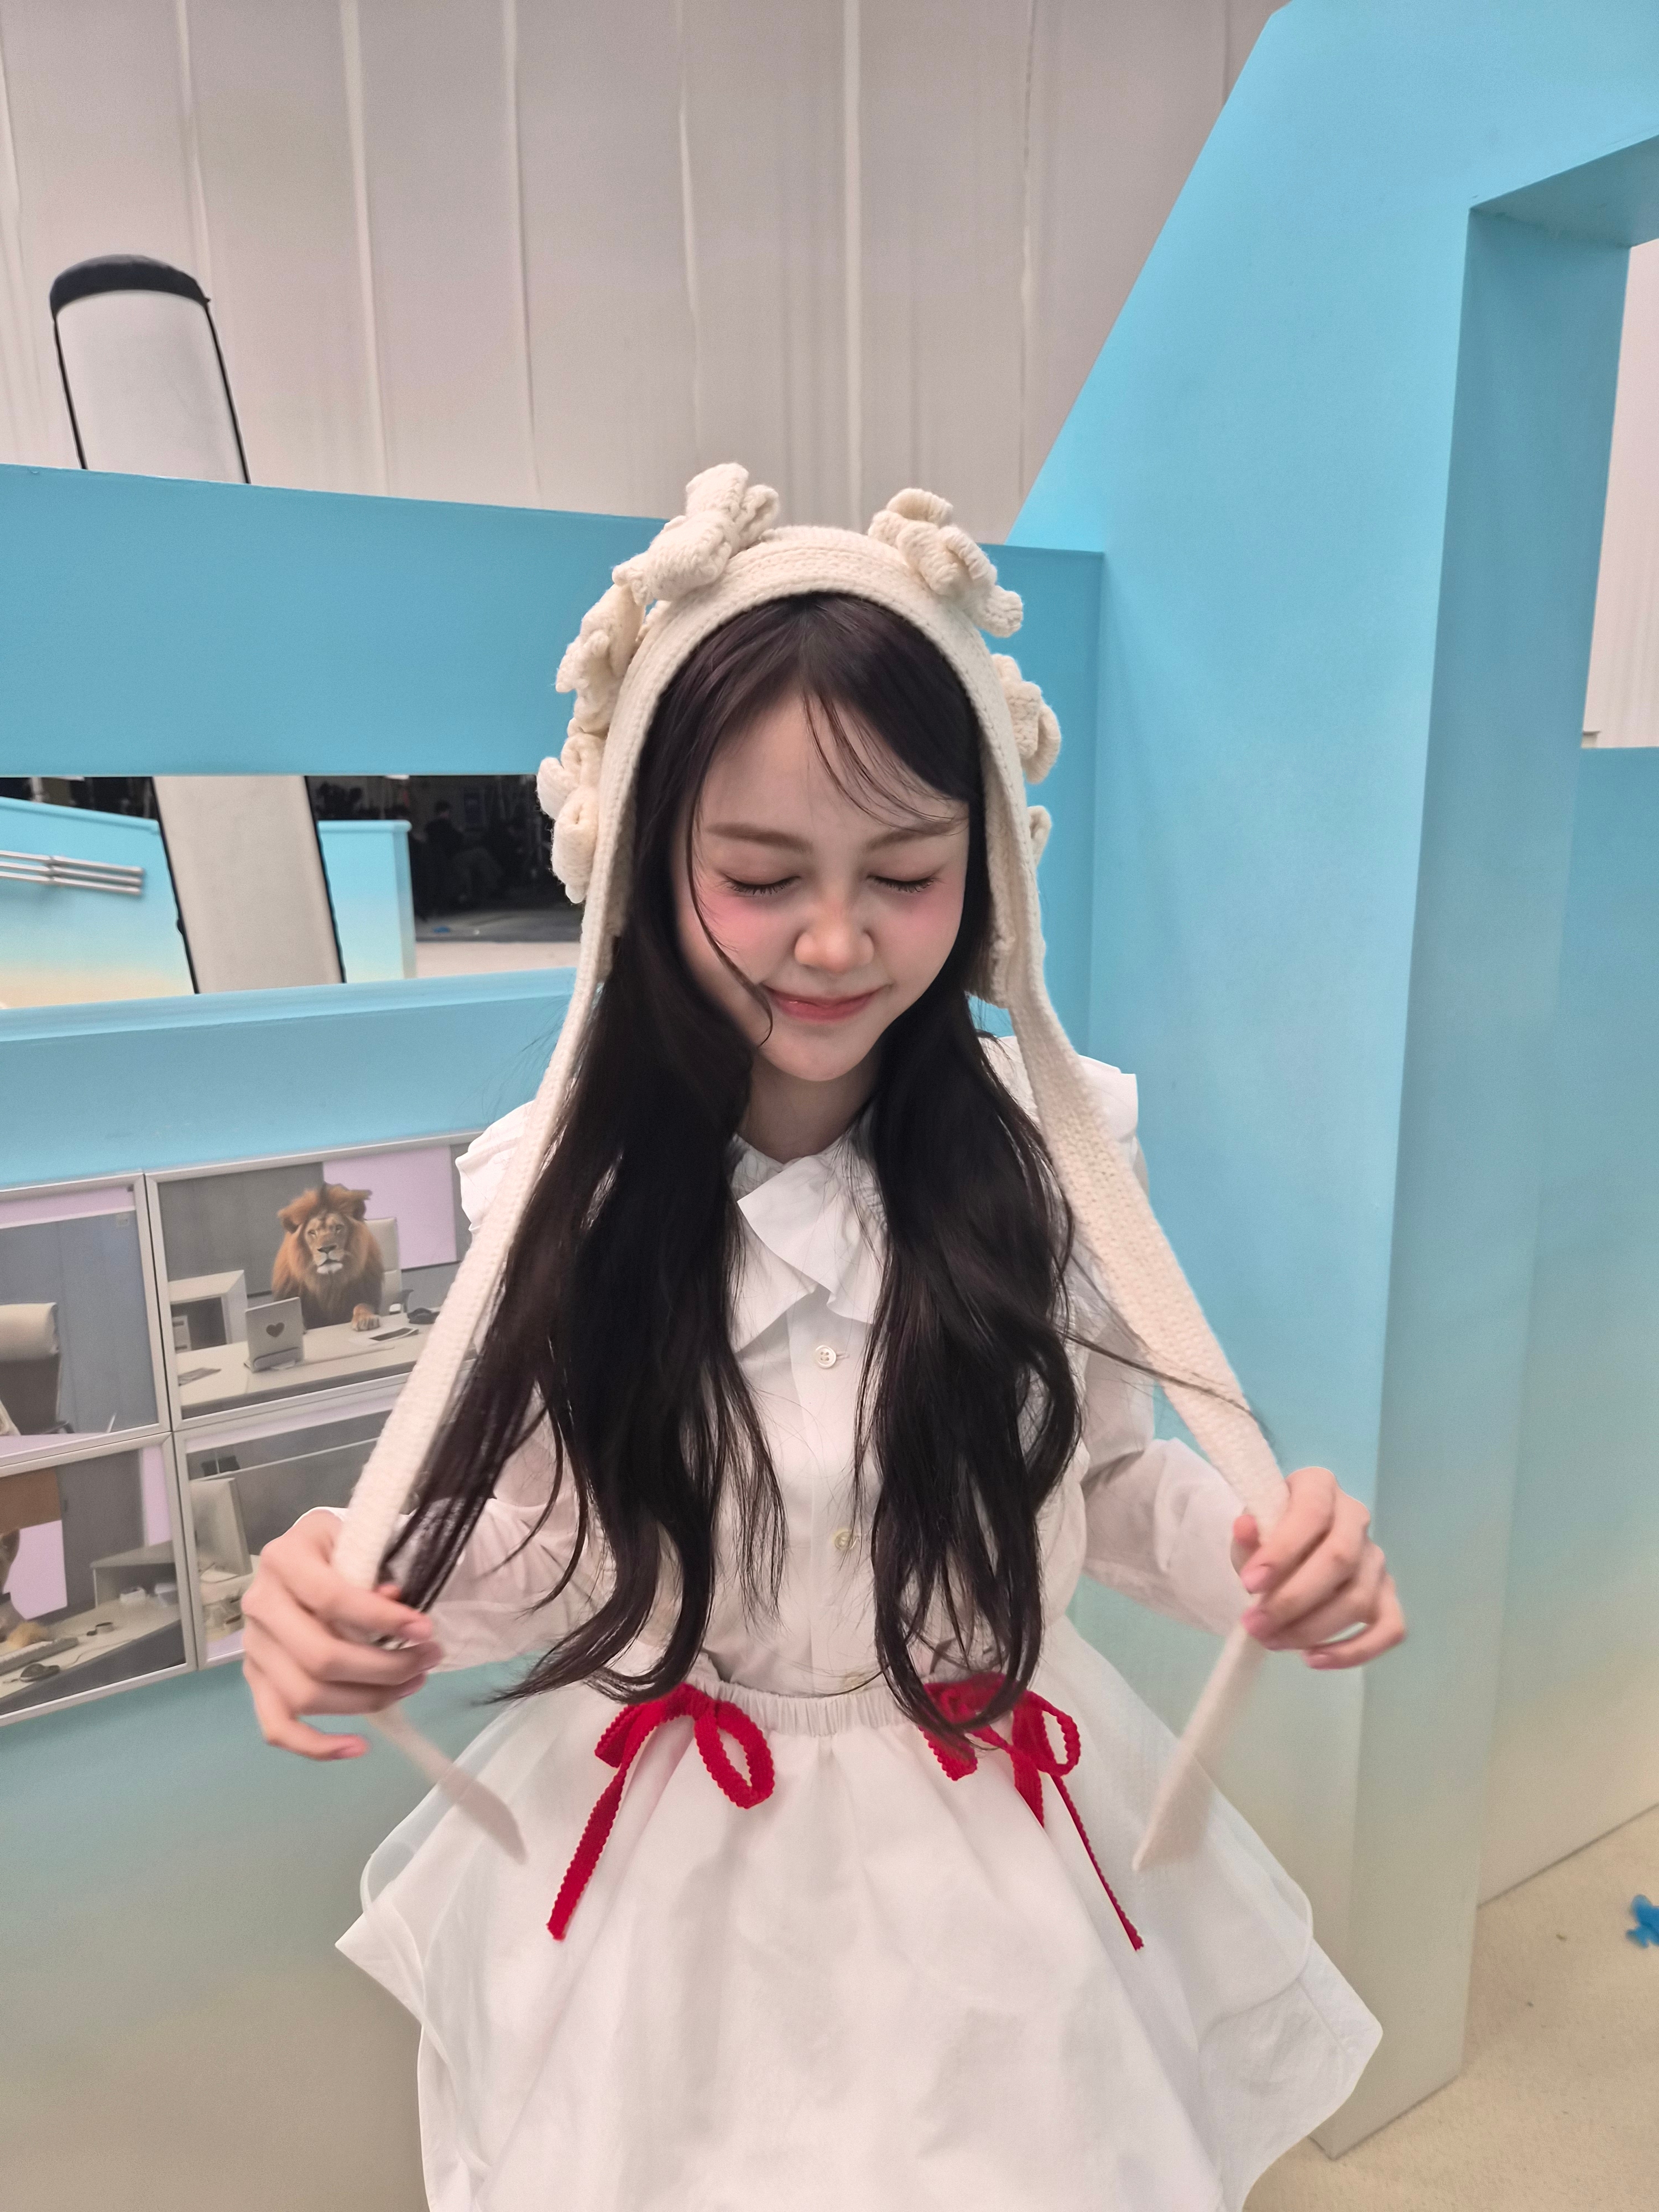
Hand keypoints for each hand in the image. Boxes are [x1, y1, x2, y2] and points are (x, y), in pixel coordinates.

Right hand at [240, 1509, 440, 1760]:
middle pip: (321, 1657)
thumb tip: (394, 1600)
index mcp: (285, 1559)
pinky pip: (276, 1726)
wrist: (306, 1554)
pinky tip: (358, 1747)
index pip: (333, 1600)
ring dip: (367, 1700)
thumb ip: (376, 1566)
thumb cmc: (339, 1546)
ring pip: (306, 1696)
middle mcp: (259, 1605)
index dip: (384, 1620)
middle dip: (385, 1667)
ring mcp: (254, 1648)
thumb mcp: (359, 1538)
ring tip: (412, 1684)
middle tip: (429, 1660)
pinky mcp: (256, 1681)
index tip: (426, 1630)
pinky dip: (315, 1746)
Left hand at [1231, 1465, 1404, 1668]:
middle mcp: (1356, 1517)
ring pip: (1359, 1599)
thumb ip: (1248, 1535)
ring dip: (1311, 1629)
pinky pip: (1389, 1628)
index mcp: (1319, 1486)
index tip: (1248, 1585)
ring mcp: (1376, 1559)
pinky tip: (1314, 1660)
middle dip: (1292, 1600)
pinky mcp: (1388, 1597)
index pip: (1311, 1513)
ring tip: (1271, 1641)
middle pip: (1339, 1560)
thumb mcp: (1249, 1532)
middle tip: (1255, 1625)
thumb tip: (1244, 1527)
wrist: (1285, 1554)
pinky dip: (1354, 1651)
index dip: (1282, 1551)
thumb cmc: (1266, 1537)